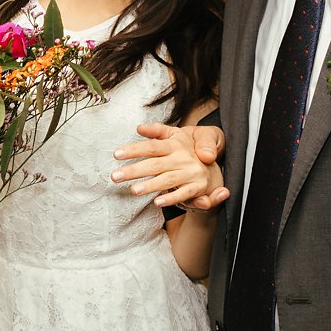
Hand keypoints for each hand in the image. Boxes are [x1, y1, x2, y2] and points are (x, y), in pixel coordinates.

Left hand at [112, 123, 228, 209]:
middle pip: (155, 164)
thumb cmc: (188, 148)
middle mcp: (182, 158)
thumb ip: (157, 130)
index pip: (151, 147)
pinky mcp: (197, 187)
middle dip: (134, 171)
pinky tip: (157, 202)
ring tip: (133, 190)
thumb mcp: (175, 135)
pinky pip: (183, 194)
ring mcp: (190, 173)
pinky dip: (171, 198)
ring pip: (167, 179)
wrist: (214, 163)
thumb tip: (139, 128)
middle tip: (115, 176)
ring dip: (151, 185)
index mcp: (175, 144)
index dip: (134, 150)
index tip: (116, 154)